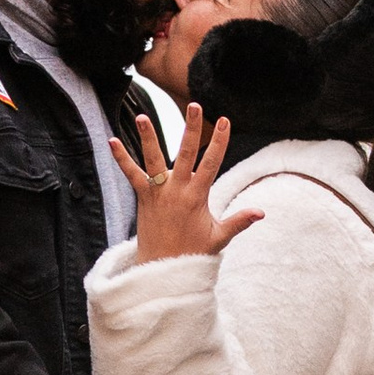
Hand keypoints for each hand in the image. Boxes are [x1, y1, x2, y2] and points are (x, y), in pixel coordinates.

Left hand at [110, 104, 262, 264]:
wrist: (162, 268)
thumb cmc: (192, 252)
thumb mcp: (219, 237)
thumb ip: (239, 221)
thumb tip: (261, 212)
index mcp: (197, 196)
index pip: (211, 163)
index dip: (219, 141)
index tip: (224, 120)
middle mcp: (177, 190)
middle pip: (186, 153)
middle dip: (191, 129)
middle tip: (194, 106)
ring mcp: (158, 192)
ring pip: (153, 160)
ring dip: (148, 137)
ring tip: (143, 117)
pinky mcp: (143, 197)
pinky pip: (131, 175)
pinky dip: (122, 159)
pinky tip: (112, 141)